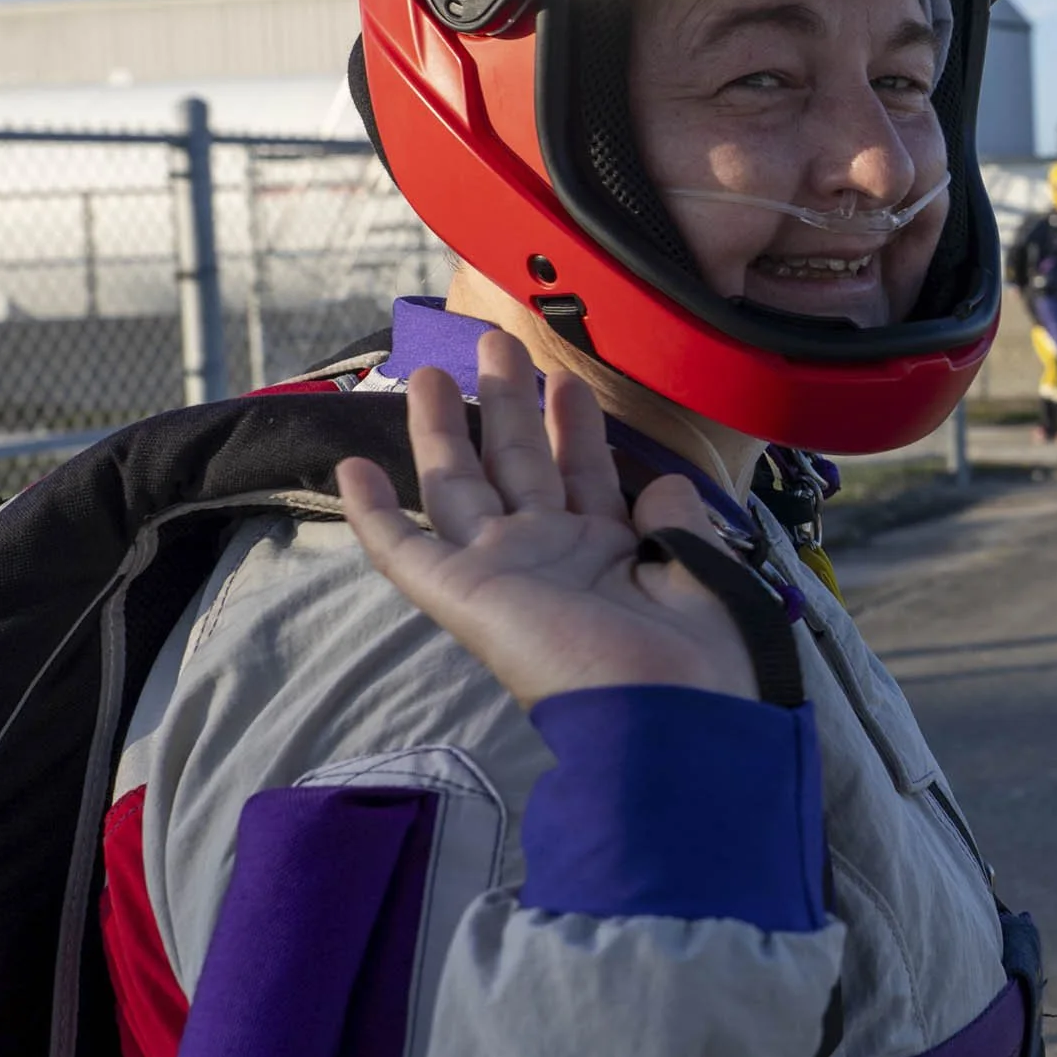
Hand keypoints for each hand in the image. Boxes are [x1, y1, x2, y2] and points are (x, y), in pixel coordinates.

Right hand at [336, 331, 757, 708]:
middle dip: (506, 400)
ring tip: (431, 367)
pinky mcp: (463, 594)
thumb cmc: (697, 660)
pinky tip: (351, 466)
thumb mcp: (705, 575)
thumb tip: (662, 483)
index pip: (581, 474)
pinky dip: (374, 512)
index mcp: (608, 556)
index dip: (572, 425)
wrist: (668, 717)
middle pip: (516, 463)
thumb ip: (681, 525)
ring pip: (460, 485)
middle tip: (495, 339)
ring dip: (443, 428)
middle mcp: (550, 557)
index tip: (565, 376)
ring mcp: (502, 572)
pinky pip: (406, 551)